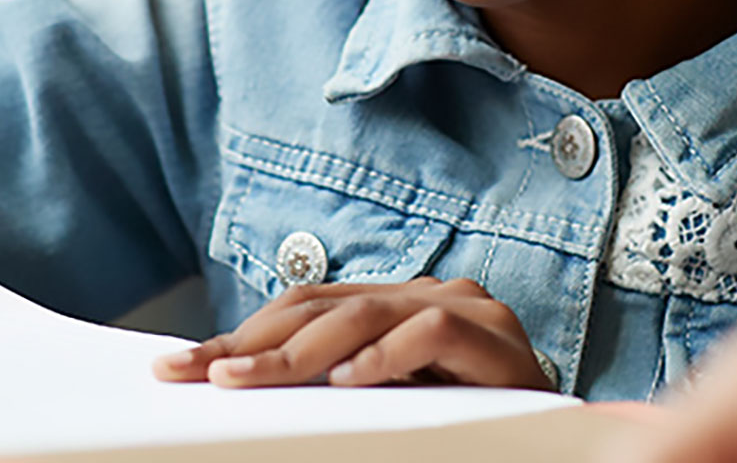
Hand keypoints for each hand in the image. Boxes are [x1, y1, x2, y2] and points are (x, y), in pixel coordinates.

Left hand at [152, 276, 553, 389]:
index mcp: (391, 306)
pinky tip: (349, 382)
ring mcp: (463, 305)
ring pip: (366, 312)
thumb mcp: (385, 408)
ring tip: (250, 379)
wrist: (563, 443)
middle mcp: (424, 292)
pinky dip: (387, 356)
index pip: (299, 311)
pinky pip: (432, 332)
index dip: (237, 336)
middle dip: (252, 343)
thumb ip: (333, 390)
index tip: (173, 368)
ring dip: (300, 352)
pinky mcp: (497, 333)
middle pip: (320, 307)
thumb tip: (240, 385)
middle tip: (196, 375)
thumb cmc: (467, 428)